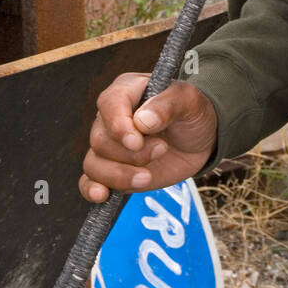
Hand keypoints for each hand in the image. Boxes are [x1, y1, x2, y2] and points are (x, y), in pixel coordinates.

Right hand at [79, 73, 218, 202]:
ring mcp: (109, 146)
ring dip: (120, 175)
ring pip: (94, 163)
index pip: (109, 104)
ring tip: (147, 176)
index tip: (137, 142)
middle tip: (162, 149)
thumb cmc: (192, 112)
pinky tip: (103, 196)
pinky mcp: (112, 170)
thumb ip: (168, 105)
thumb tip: (142, 121)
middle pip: (101, 139)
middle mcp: (111, 118)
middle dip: (132, 154)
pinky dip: (92, 189)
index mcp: (127, 91)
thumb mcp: (190, 101)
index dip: (119, 126)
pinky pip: (89, 181)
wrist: (198, 140)